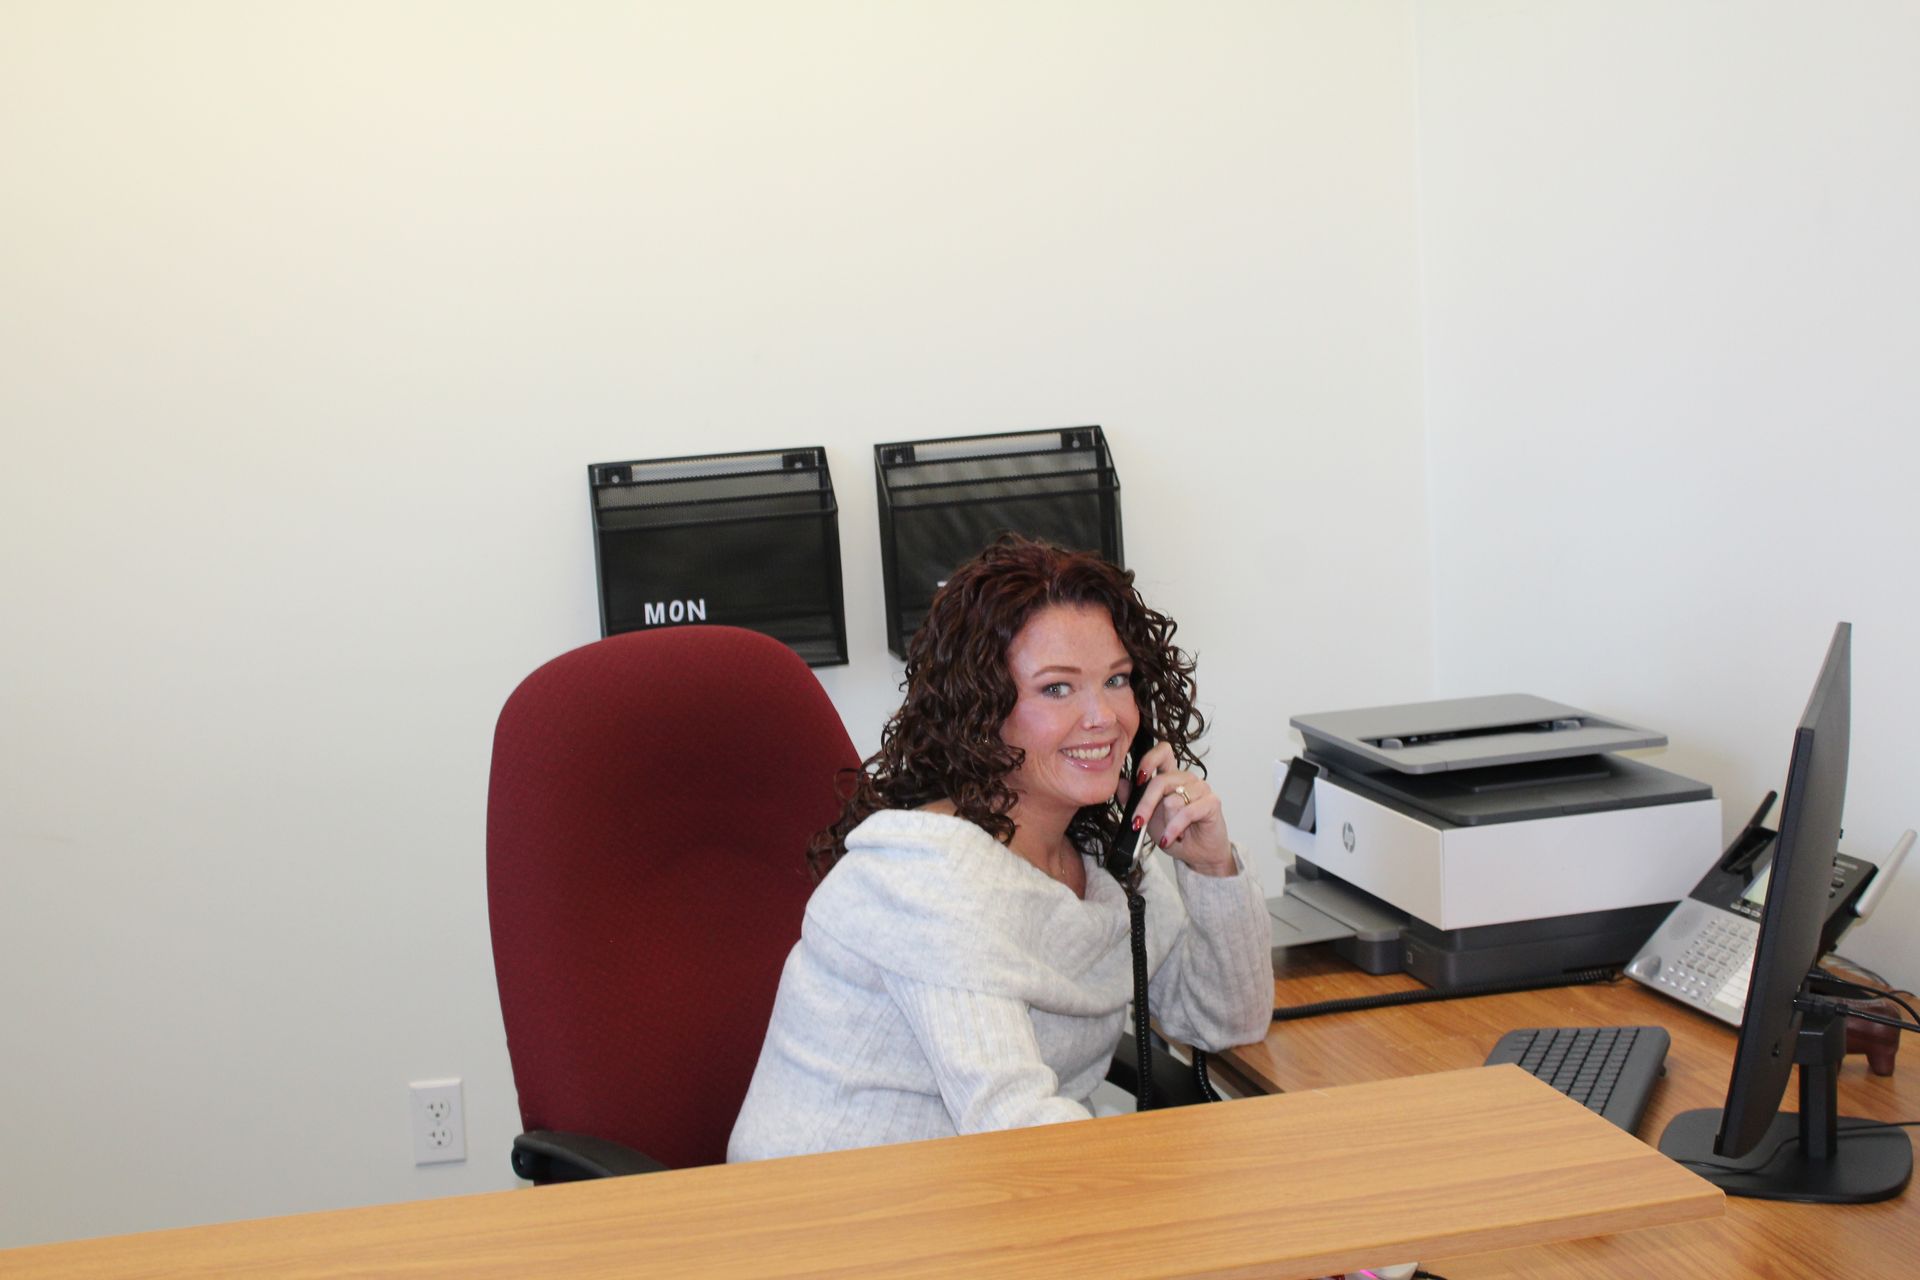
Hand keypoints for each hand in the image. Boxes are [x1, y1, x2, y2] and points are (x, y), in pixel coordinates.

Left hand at [1120, 741, 1234, 876]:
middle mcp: (1186, 779)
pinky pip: (1187, 813)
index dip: (1149, 759)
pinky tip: (1171, 838)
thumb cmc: (1175, 834)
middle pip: (1161, 781)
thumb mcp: (1148, 818)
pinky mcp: (1212, 802)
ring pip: (1173, 800)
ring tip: (1168, 835)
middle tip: (1137, 823)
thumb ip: (1133, 800)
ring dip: (1166, 823)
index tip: (1138, 778)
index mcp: (1171, 777)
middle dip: (1146, 805)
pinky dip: (1175, 828)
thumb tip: (1120, 783)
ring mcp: (1201, 788)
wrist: (1197, 855)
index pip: (1162, 752)